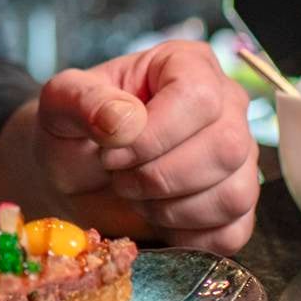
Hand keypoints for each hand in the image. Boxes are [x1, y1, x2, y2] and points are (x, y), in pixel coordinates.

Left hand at [31, 40, 256, 253]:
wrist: (76, 176)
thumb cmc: (75, 132)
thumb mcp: (60, 104)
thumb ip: (83, 100)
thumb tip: (125, 120)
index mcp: (188, 64)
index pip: (198, 98)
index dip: (153, 135)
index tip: (110, 152)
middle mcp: (226, 105)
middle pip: (226, 147)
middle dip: (159, 176)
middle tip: (118, 177)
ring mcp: (240, 157)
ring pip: (234, 194)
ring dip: (171, 208)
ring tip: (135, 194)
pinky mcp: (236, 206)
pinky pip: (232, 232)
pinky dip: (186, 236)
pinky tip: (156, 216)